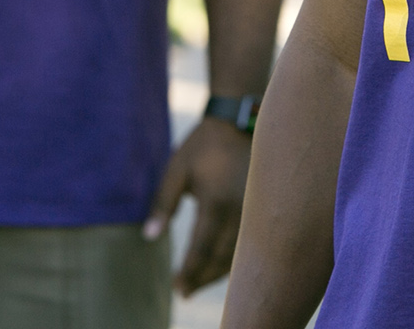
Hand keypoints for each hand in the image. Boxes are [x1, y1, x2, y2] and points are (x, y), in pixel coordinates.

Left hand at [143, 117, 252, 295]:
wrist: (238, 121)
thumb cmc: (203, 146)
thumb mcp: (177, 169)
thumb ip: (163, 203)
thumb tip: (150, 236)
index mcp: (217, 201)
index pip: (203, 247)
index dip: (190, 271)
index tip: (177, 287)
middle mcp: (241, 209)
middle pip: (223, 257)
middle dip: (203, 277)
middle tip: (183, 292)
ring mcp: (256, 209)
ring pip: (240, 254)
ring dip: (219, 273)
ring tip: (198, 283)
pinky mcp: (263, 207)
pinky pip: (250, 242)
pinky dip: (235, 258)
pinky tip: (220, 265)